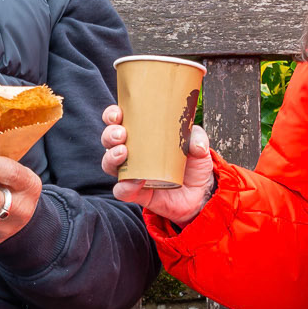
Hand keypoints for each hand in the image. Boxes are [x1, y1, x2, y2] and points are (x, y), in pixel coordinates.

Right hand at [100, 105, 214, 225]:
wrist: (198, 194)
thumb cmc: (192, 164)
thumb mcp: (199, 145)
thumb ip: (198, 139)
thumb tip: (196, 146)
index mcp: (141, 135)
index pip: (118, 121)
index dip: (112, 115)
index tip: (118, 114)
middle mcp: (131, 153)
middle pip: (108, 141)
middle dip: (109, 135)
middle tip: (122, 134)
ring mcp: (131, 173)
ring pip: (108, 164)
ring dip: (111, 157)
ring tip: (123, 153)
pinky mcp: (136, 194)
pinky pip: (122, 191)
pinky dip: (125, 186)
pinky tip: (136, 180)